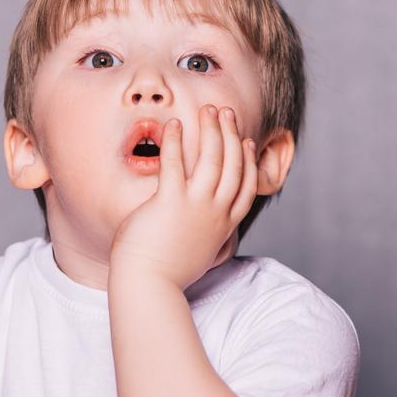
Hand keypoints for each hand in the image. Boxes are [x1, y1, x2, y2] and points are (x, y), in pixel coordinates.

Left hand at [110, 104, 257, 290]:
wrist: (149, 286)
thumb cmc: (167, 273)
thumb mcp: (198, 254)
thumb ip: (206, 238)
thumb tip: (208, 237)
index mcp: (224, 226)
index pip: (245, 186)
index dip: (248, 160)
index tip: (246, 142)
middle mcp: (215, 213)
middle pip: (233, 164)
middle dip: (231, 134)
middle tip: (226, 112)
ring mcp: (196, 207)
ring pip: (212, 159)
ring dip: (212, 130)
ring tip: (208, 110)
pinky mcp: (170, 203)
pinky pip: (175, 164)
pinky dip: (175, 141)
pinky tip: (173, 125)